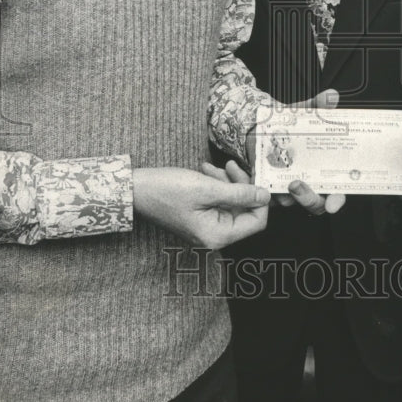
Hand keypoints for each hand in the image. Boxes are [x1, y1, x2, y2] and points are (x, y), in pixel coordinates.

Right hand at [132, 167, 269, 248]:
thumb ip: (239, 193)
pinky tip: (206, 171)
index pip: (256, 222)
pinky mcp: (200, 216)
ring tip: (213, 167)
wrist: (136, 190)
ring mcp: (207, 226)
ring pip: (231, 203)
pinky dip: (216, 185)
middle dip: (240, 186)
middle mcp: (214, 236)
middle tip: (231, 165)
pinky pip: (218, 201)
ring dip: (227, 182)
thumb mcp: (207, 188)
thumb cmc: (167, 190)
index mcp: (218, 235)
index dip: (260, 199)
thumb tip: (265, 196)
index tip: (255, 178)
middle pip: (244, 211)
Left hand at [245, 89, 346, 216]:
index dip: (338, 199)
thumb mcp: (301, 113)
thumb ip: (316, 106)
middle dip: (309, 199)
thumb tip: (330, 96)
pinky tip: (261, 179)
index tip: (333, 204)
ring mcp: (288, 187)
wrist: (259, 127)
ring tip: (282, 180)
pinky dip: (266, 191)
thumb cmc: (287, 125)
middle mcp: (309, 182)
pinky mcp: (270, 187)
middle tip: (297, 185)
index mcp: (323, 169)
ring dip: (288, 196)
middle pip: (316, 203)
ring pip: (293, 203)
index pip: (337, 191)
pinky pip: (269, 197)